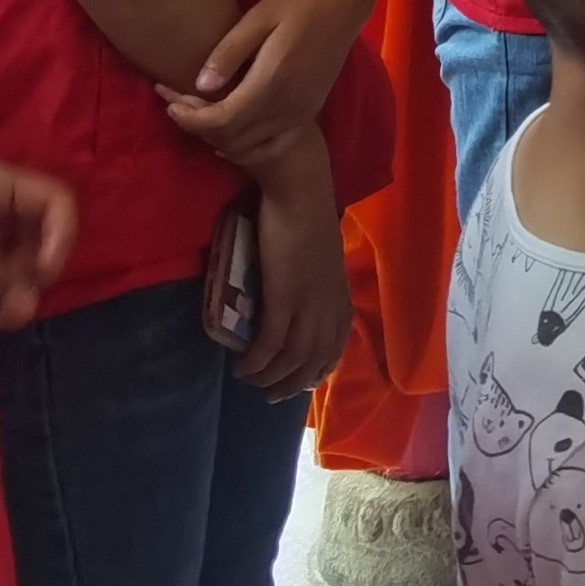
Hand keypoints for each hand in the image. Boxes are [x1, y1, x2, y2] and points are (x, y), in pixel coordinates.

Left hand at [163, 0, 365, 171]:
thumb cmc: (297, 5)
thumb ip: (229, 53)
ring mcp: (300, 113)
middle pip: (232, 136)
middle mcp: (286, 106)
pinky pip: (271, 144)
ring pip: (250, 144)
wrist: (343, 7)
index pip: (222, 119)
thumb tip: (200, 85)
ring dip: (219, 137)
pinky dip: (245, 147)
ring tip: (197, 117)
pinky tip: (229, 137)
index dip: (190, 118)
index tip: (169, 105)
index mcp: (271, 82)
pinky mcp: (307, 113)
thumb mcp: (258, 18)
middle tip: (176, 107)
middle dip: (198, 127)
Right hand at [236, 141, 350, 401]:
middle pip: (315, 360)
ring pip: (293, 359)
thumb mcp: (319, 253)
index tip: (304, 380)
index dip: (320, 367)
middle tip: (272, 394)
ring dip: (270, 377)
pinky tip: (244, 366)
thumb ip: (314, 275)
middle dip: (293, 383)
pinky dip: (257, 361)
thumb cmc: (306, 213)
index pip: (336, 344)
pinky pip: (270, 344)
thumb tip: (298, 285)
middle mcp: (329, 305)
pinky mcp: (284, 298)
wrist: (300, 191)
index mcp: (339, 293)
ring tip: (251, 380)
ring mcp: (308, 304)